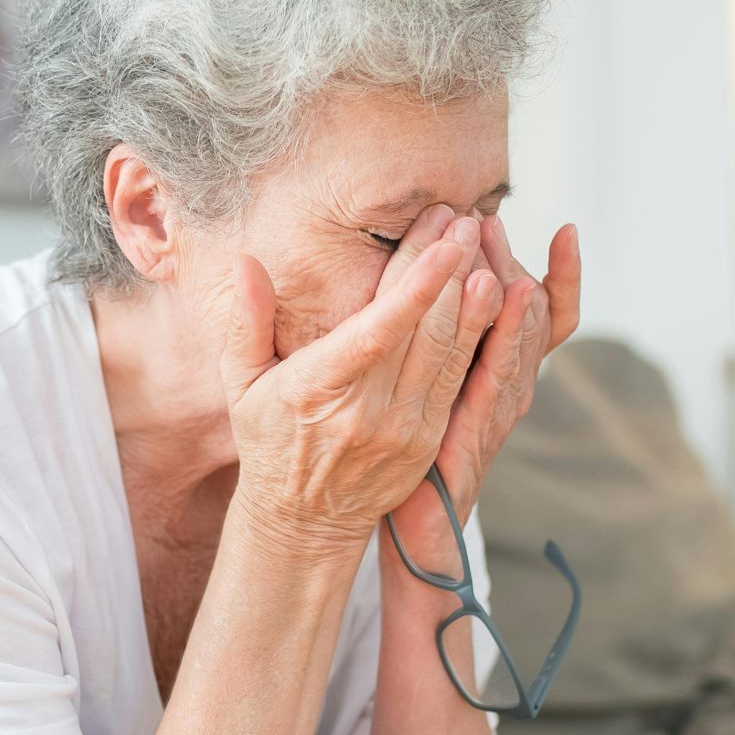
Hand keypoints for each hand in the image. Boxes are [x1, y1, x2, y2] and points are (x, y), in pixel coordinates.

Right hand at [220, 219, 501, 554]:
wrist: (303, 519)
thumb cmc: (269, 439)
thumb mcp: (241, 383)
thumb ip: (246, 322)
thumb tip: (244, 263)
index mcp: (320, 389)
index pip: (378, 329)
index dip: (415, 283)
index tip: (442, 237)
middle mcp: (368, 411)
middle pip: (423, 330)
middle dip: (449, 270)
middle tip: (465, 216)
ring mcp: (405, 429)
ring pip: (450, 352)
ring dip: (473, 297)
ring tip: (485, 246)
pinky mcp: (429, 440)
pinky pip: (461, 380)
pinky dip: (481, 336)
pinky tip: (492, 299)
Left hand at [378, 205, 580, 566]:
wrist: (417, 532)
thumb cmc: (414, 459)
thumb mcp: (429, 392)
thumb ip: (432, 340)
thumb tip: (422, 285)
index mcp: (496, 372)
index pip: (539, 311)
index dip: (546, 269)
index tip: (517, 219)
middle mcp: (509, 386)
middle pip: (527, 310)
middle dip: (507, 259)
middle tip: (484, 215)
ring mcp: (502, 408)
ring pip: (521, 333)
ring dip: (507, 279)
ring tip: (491, 236)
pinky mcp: (481, 429)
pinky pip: (501, 373)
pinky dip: (510, 330)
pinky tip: (507, 291)